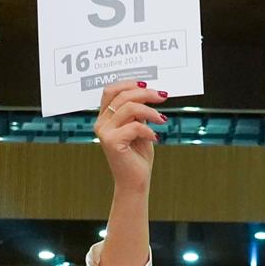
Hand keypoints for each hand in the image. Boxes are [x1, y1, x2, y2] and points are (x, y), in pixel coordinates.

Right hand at [93, 80, 167, 197]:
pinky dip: (149, 130)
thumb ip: (138, 112)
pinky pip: (135, 126)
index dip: (129, 83)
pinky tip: (155, 138)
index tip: (147, 84)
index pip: (111, 91)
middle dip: (145, 93)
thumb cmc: (137, 156)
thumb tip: (148, 93)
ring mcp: (104, 132)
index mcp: (105, 118)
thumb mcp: (139, 128)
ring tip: (162, 119)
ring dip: (150, 111)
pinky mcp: (111, 142)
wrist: (135, 182)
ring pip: (129, 108)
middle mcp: (101, 123)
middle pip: (122, 96)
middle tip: (163, 97)